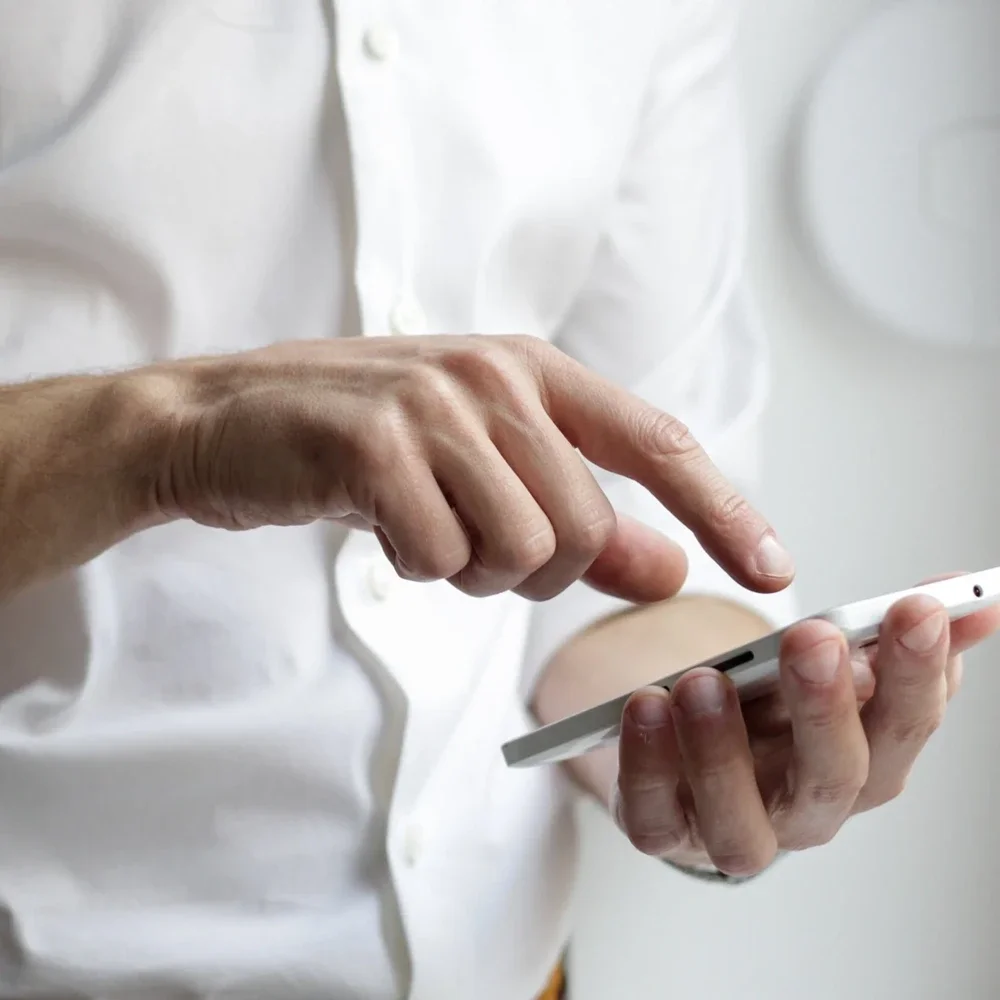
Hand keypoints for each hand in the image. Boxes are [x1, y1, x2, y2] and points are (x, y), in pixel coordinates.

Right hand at [151, 335, 793, 600]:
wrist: (227, 421)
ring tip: (421, 527)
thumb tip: (670, 567)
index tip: (773, 569)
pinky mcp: (374, 444)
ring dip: (472, 571)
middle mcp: (495, 376)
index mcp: (533, 372)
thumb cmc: (364, 445)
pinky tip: (377, 524)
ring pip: (521, 548)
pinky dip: (415, 568)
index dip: (724, 509)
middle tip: (470, 544)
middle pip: (584, 527)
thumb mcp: (483, 470)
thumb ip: (583, 517)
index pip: (659, 443)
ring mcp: (434, 405)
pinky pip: (441, 558)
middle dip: (535, 570)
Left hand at [612, 577, 999, 874]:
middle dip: (827, 708)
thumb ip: (889, 635)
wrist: (693, 752)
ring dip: (723, 752)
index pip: (906, 726)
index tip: (917, 608)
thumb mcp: (828, 665)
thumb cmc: (770, 711)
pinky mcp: (664, 830)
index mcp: (862, 762)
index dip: (919, 673)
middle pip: (834, 778)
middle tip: (813, 641)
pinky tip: (645, 708)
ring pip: (742, 823)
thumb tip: (967, 595)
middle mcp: (806, 809)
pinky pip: (654, 818)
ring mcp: (733, 828)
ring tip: (704, 681)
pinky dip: (648, 767)